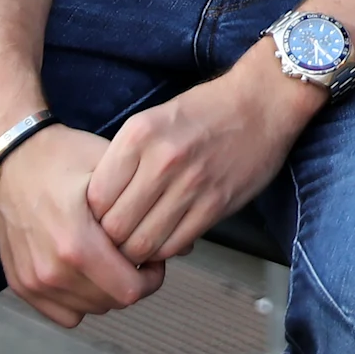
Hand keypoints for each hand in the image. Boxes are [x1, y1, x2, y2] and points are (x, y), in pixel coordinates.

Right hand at [0, 128, 161, 328]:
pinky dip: (78, 299)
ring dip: (106, 290)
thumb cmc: (62, 157)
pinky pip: (63, 313)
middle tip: (134, 255)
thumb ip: (150, 209)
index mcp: (77, 245)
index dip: (151, 275)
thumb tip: (187, 246)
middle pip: (113, 302)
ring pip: (90, 309)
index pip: (130, 290)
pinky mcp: (19, 283)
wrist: (9, 157)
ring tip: (109, 258)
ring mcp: (33, 280)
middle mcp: (52, 270)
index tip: (151, 253)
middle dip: (132, 282)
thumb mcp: (113, 171)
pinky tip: (85, 271)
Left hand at [88, 61, 317, 267]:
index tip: (97, 220)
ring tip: (137, 245)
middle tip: (114, 241)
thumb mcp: (153, 120)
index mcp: (139, 135)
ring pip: (143, 243)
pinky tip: (164, 240)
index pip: (94, 197)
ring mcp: (192, 184)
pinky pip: (175, 243)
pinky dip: (164, 250)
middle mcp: (163, 159)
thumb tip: (99, 205)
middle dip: (110, 241)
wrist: (263, 102)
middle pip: (115, 226)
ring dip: (137, 251)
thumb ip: (126, 159)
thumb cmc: (207, 111)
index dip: (90, 217)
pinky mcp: (217, 203)